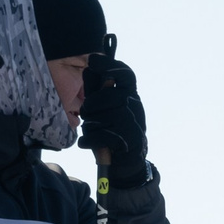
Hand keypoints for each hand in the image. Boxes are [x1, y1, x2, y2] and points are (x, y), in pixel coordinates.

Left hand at [79, 55, 146, 173]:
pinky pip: (105, 135)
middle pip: (112, 96)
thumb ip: (94, 89)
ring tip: (91, 130)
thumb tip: (88, 68)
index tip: (92, 61)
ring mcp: (136, 124)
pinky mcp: (132, 141)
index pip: (126, 75)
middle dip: (93, 104)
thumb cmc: (111, 130)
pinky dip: (90, 140)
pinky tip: (87, 143)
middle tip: (87, 113)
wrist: (125, 161)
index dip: (110, 65)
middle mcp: (136, 107)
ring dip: (91, 125)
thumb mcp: (101, 107)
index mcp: (129, 95)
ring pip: (107, 117)